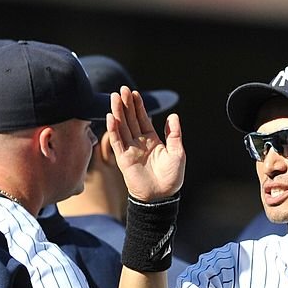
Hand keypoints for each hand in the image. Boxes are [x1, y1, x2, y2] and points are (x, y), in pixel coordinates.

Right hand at [106, 86, 185, 201]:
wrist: (161, 197)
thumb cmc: (172, 177)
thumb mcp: (177, 153)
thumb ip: (174, 134)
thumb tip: (173, 116)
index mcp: (152, 140)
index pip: (143, 118)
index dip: (138, 106)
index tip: (134, 92)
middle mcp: (139, 143)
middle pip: (130, 119)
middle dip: (126, 104)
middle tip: (121, 89)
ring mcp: (130, 150)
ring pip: (122, 127)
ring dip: (118, 112)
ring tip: (114, 98)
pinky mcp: (123, 159)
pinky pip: (117, 142)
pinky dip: (113, 130)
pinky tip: (111, 117)